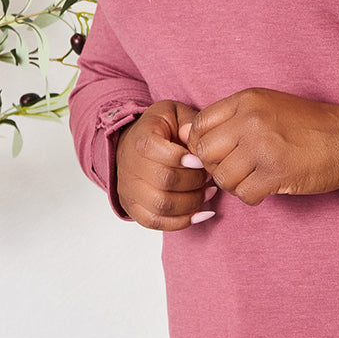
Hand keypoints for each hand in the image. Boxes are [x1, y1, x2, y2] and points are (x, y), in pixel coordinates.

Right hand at [115, 100, 215, 229]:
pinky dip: (182, 222)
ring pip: (161, 206)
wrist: (132, 144)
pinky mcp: (132, 207)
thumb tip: (192, 134)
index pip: (162, 154)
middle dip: (194, 182)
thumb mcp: (174, 114)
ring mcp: (129, 189)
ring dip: (192, 203)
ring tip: (209, 192)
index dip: (186, 161)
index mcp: (141, 140)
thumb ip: (188, 122)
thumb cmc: (159, 130)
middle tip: (209, 176)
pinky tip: (202, 213)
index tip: (202, 162)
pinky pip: (156, 222)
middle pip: (165, 182)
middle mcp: (130, 166)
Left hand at [182, 88, 338, 206]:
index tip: (217, 154)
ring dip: (234, 184)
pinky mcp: (276, 173)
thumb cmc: (309, 124)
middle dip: (214, 167)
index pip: (199, 125)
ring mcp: (263, 147)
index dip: (200, 145)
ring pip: (222, 177)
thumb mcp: (268, 105)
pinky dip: (252, 196)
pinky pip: (244, 194)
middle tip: (234, 170)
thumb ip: (235, 117)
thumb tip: (195, 141)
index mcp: (247, 100)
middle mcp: (251, 120)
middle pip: (204, 153)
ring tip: (252, 180)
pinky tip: (265, 188)